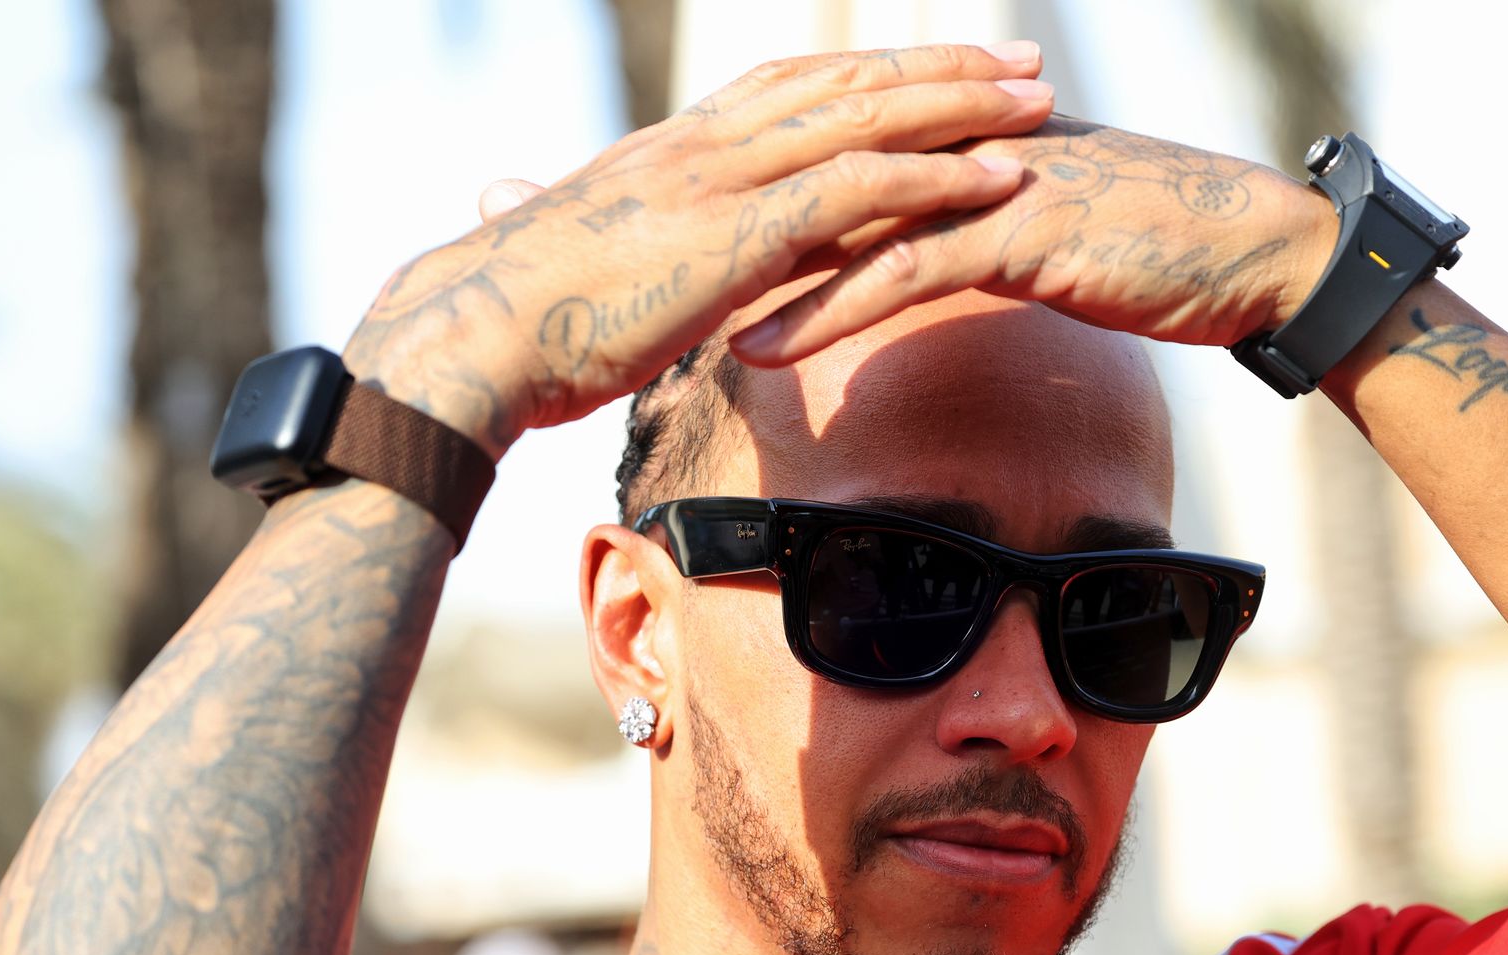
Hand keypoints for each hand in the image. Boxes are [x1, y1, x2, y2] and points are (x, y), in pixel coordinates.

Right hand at [341, 43, 1054, 458]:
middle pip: (842, 83)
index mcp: (670, 153)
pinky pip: (862, 193)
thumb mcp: (576, 272)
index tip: (924, 69)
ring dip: (959, 107)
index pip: (785, 90)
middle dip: (934, 67)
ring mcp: (723, 182)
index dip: (861, 75)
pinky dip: (938, 179)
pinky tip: (1000, 182)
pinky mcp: (740, 235)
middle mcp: (704, 145)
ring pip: (866, 120)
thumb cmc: (512, 324)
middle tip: (1015, 59)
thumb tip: (616, 259)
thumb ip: (617, 251)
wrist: (470, 341)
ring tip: (1036, 102)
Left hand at [722, 116, 1337, 364]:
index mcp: (948, 137)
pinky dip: (821, 311)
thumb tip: (913, 253)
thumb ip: (967, 225)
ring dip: (744, 273)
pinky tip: (759, 347)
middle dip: (714, 221)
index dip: (738, 189)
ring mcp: (980, 180)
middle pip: (805, 173)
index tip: (661, 235)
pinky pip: (896, 272)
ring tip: (667, 320)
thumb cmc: (1149, 243)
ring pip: (834, 221)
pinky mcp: (1012, 228)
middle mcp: (951, 143)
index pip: (820, 153)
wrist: (1251, 248)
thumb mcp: (1039, 226)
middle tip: (625, 266)